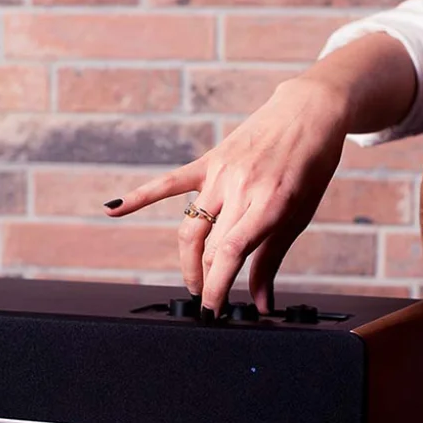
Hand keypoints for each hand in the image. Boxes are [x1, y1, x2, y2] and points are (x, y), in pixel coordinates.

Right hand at [103, 76, 349, 314]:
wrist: (309, 112)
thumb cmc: (310, 165)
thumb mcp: (299, 215)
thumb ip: (273, 259)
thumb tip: (261, 301)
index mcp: (270, 203)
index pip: (231, 253)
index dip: (218, 286)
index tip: (213, 310)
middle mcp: (241, 188)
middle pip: (209, 246)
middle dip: (206, 280)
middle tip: (209, 300)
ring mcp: (221, 173)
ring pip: (190, 227)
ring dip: (187, 261)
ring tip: (194, 282)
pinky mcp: (209, 161)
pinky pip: (168, 183)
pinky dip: (138, 197)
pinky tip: (112, 210)